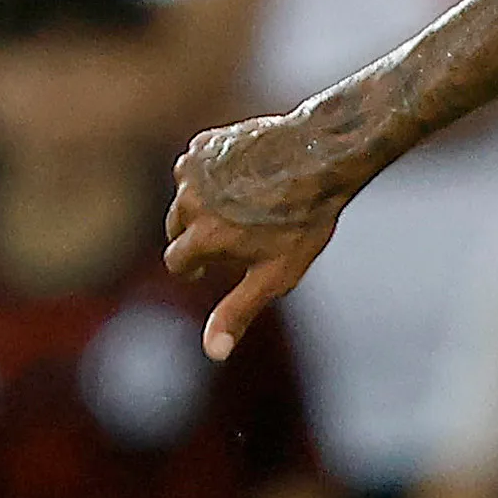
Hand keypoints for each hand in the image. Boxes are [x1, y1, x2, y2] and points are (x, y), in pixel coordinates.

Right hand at [163, 109, 362, 358]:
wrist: (321, 157)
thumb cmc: (303, 222)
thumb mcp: (274, 275)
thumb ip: (238, 311)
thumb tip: (212, 353)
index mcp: (199, 237)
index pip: (178, 263)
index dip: (198, 268)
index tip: (210, 269)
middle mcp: (187, 201)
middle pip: (176, 229)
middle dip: (199, 236)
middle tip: (236, 236)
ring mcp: (192, 168)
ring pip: (185, 197)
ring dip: (204, 204)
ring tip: (244, 205)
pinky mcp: (202, 144)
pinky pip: (197, 167)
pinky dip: (211, 175)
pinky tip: (244, 177)